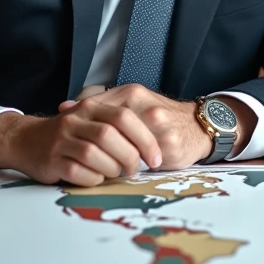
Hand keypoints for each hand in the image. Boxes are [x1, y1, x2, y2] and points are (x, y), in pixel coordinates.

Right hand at [0, 104, 161, 187]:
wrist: (25, 140)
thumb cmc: (69, 134)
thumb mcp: (91, 119)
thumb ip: (117, 125)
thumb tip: (154, 143)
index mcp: (90, 107)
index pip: (124, 117)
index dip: (144, 138)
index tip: (156, 157)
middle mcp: (75, 120)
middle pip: (109, 135)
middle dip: (130, 156)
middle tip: (136, 169)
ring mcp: (61, 140)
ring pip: (94, 154)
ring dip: (112, 168)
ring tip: (117, 173)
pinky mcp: (51, 161)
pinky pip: (78, 172)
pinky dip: (93, 179)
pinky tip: (97, 178)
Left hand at [59, 85, 213, 170]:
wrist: (198, 126)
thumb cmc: (160, 119)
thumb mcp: (132, 105)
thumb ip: (102, 106)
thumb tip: (65, 107)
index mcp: (131, 93)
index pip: (95, 108)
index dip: (81, 126)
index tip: (74, 140)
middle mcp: (143, 104)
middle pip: (107, 128)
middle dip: (96, 148)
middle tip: (89, 158)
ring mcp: (157, 122)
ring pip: (124, 145)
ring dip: (114, 158)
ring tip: (110, 167)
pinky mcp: (168, 141)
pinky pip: (142, 158)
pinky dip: (132, 166)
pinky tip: (129, 170)